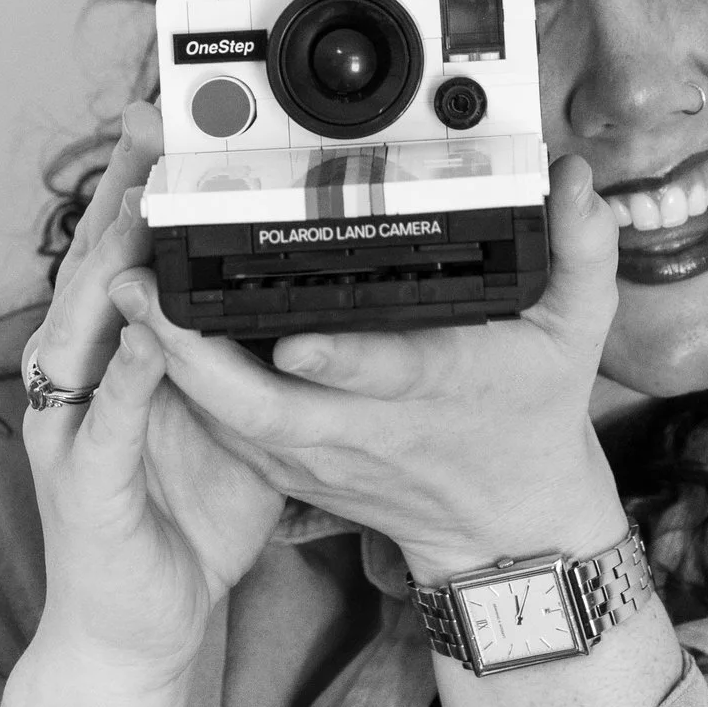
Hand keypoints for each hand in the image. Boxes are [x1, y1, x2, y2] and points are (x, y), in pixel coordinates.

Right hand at [18, 102, 287, 687]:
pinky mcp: (83, 483)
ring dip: (112, 264)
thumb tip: (322, 287)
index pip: (120, 250)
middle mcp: (80, 377)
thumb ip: (255, 350)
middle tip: (149, 124)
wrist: (134, 628)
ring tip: (145, 204)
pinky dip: (129, 375)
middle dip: (117, 190)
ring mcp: (72, 426)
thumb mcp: (234, 415)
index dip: (139, 180)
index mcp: (113, 354)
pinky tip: (152, 336)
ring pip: (82, 327)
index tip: (171, 115)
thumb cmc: (182, 519)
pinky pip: (108, 419)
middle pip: (90, 264)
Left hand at [106, 154, 624, 582]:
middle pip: (266, 406)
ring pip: (231, 423)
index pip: (382, 373)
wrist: (504, 526)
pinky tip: (144, 336)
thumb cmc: (534, 416)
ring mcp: (322, 453)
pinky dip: (183, 387)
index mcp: (434, 387)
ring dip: (172, 366)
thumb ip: (582, 252)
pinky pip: (226, 430)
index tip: (294, 341)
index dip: (338, 359)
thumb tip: (580, 180)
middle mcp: (366, 427)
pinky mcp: (295, 466)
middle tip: (141, 285)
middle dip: (196, 353)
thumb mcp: (576, 335)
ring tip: (125, 293)